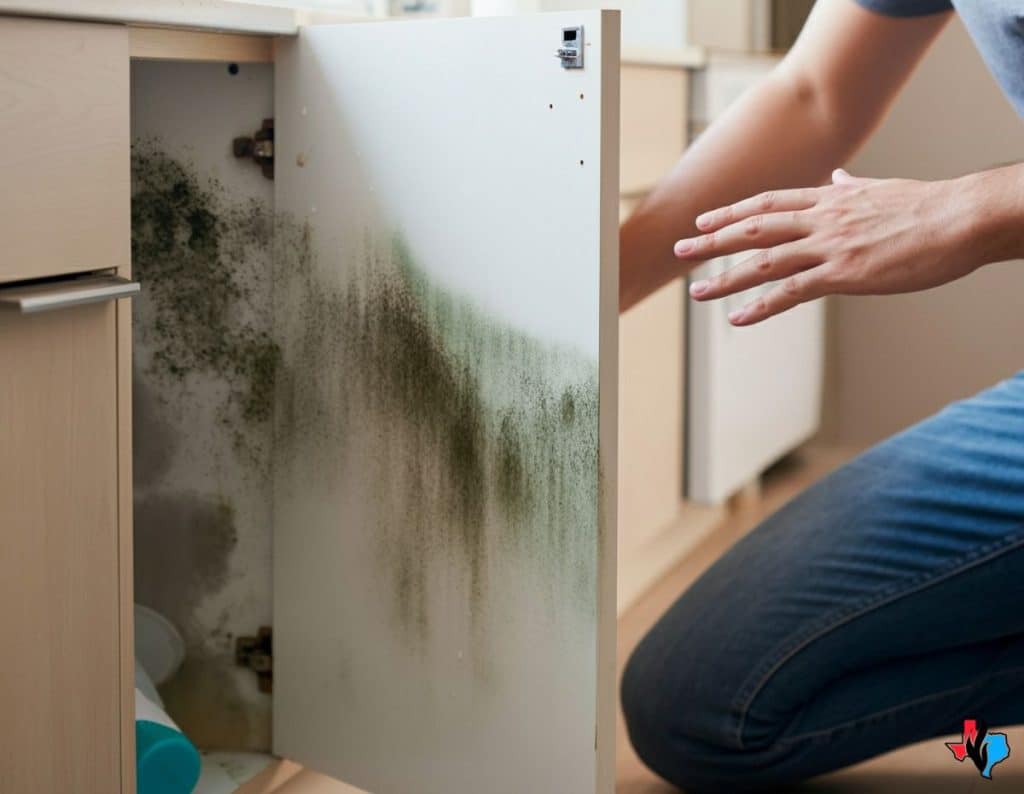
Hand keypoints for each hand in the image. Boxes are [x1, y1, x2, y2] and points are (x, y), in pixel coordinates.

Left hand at [675, 169, 980, 325]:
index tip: (705, 221)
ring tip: (696, 291)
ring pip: (763, 262)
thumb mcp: (882, 189)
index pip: (768, 204)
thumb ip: (851, 187)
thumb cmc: (930, 206)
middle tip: (681, 250)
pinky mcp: (844, 274)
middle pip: (754, 230)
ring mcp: (829, 246)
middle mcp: (821, 219)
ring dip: (725, 278)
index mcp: (830, 199)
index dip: (732, 214)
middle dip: (713, 241)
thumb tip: (836, 178)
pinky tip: (738, 318)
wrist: (962, 218)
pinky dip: (760, 306)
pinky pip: (791, 292)